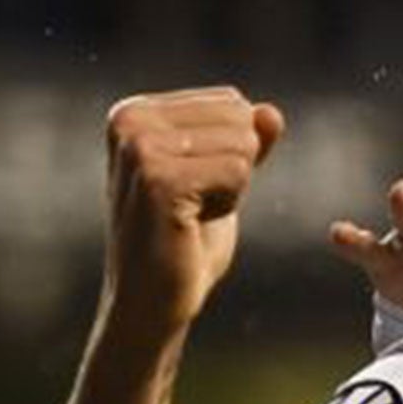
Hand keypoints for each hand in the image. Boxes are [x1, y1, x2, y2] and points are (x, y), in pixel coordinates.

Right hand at [101, 86, 284, 338]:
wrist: (151, 301)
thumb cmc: (184, 241)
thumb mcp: (221, 179)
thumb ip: (246, 140)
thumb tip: (271, 112)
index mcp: (135, 112)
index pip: (231, 102)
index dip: (230, 152)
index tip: (190, 188)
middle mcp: (130, 121)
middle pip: (239, 117)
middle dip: (234, 167)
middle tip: (192, 205)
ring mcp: (140, 148)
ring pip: (243, 144)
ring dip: (231, 189)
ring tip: (189, 215)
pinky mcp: (158, 179)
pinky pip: (238, 171)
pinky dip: (228, 203)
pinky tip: (189, 225)